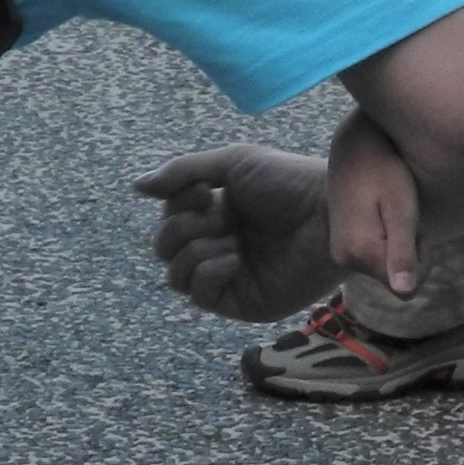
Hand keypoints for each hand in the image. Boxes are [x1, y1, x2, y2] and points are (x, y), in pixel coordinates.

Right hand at [131, 145, 336, 323]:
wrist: (328, 213)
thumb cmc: (287, 182)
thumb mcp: (231, 163)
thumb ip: (181, 172)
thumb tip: (135, 186)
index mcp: (213, 212)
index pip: (167, 217)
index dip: (177, 205)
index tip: (205, 191)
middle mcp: (217, 244)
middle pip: (164, 248)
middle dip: (184, 228)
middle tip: (220, 216)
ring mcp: (229, 276)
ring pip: (176, 276)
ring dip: (195, 251)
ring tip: (230, 239)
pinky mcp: (243, 302)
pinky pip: (201, 297)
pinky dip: (208, 273)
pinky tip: (233, 257)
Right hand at [321, 112, 423, 293]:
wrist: (354, 147)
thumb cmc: (385, 170)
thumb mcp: (402, 208)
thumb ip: (403, 252)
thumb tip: (406, 294)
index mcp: (361, 252)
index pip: (408, 288)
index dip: (420, 260)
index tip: (414, 225)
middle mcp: (344, 258)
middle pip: (395, 280)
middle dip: (410, 253)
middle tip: (404, 213)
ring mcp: (340, 253)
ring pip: (386, 268)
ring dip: (399, 246)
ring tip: (392, 209)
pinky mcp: (341, 247)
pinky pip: (374, 258)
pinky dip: (387, 241)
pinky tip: (382, 213)